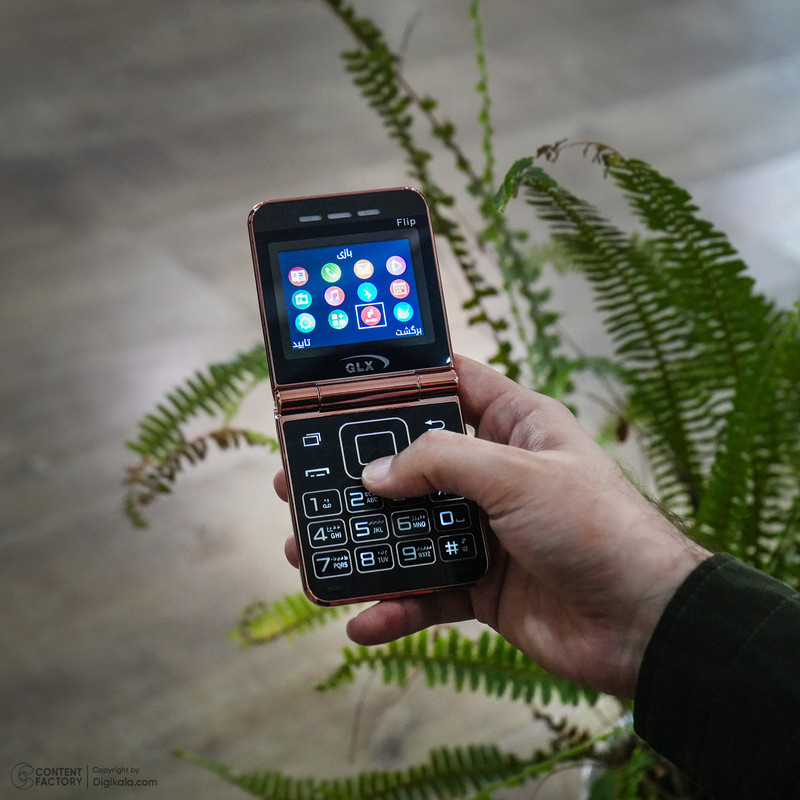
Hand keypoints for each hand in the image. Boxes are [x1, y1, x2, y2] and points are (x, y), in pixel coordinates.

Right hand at [273, 355, 708, 696]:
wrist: (645, 626)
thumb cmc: (600, 529)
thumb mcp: (517, 476)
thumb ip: (440, 464)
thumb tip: (376, 475)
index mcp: (514, 427)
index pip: (450, 385)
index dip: (400, 383)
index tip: (343, 388)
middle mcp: (494, 474)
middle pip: (411, 464)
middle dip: (356, 474)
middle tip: (300, 479)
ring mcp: (485, 530)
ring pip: (408, 529)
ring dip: (361, 542)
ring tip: (306, 548)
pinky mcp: (482, 585)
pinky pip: (427, 591)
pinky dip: (395, 605)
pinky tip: (363, 618)